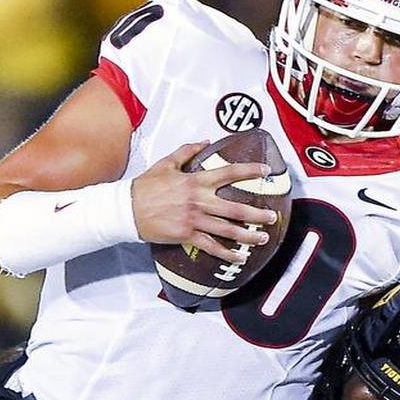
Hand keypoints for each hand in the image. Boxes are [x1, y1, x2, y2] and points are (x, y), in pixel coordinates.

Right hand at [131, 142, 278, 262]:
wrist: (127, 208)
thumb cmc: (146, 186)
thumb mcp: (166, 163)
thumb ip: (187, 151)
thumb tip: (205, 141)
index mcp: (196, 180)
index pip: (228, 173)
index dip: (249, 170)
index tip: (266, 170)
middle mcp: (199, 200)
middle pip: (235, 207)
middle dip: (256, 214)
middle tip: (272, 217)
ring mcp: (194, 219)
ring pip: (227, 229)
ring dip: (247, 236)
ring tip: (262, 238)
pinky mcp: (186, 235)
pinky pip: (211, 246)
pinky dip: (227, 254)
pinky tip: (239, 258)